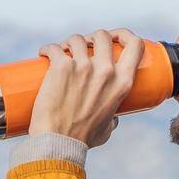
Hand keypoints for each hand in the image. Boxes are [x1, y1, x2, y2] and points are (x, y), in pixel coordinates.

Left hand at [29, 28, 141, 147]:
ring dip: (69, 43)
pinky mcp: (61, 67)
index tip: (113, 39)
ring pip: (78, 39)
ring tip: (62, 52)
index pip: (135, 45)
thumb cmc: (83, 139)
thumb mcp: (108, 127)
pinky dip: (47, 49)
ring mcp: (83, 67)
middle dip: (92, 37)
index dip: (124, 35)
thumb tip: (113, 119)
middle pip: (103, 35)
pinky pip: (54, 47)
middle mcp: (106, 71)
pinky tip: (43, 54)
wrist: (59, 143)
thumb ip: (113, 120)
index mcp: (123, 82)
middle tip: (83, 47)